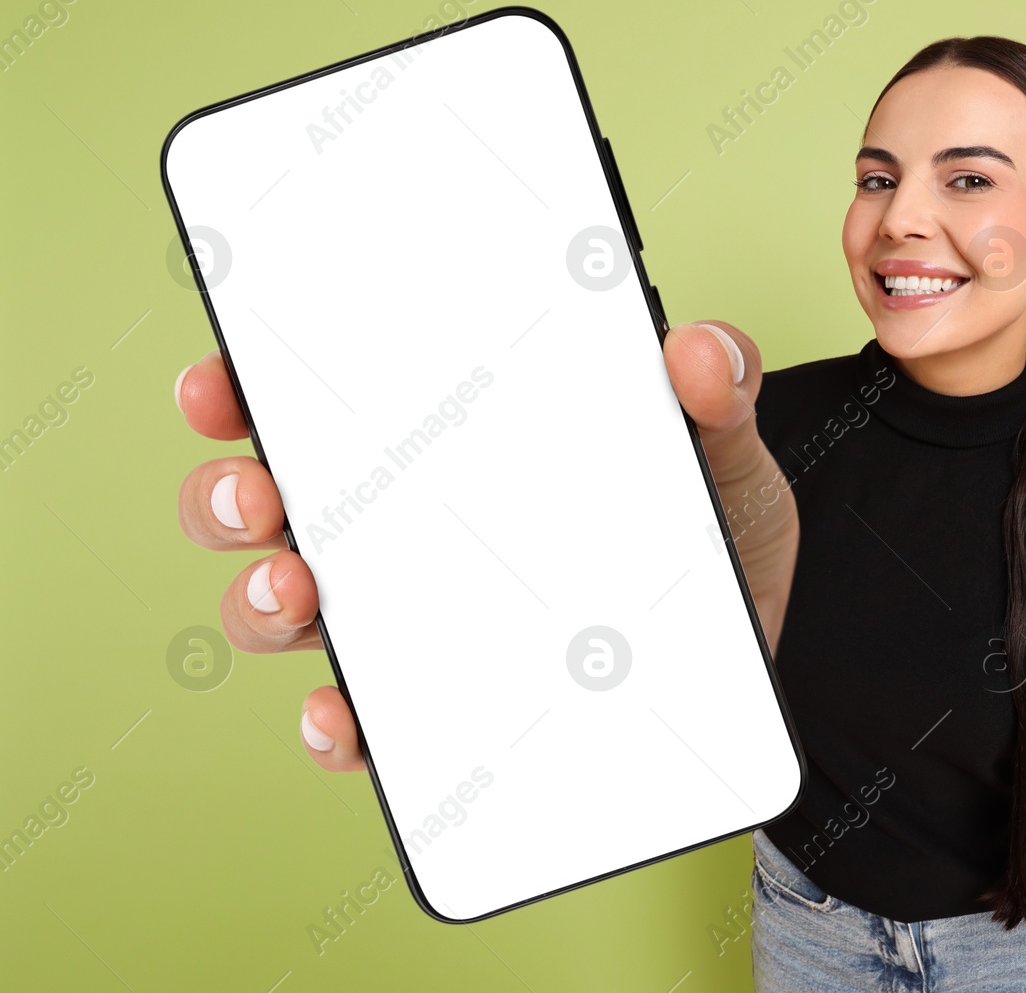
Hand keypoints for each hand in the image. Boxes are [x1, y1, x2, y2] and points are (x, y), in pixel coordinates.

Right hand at [175, 320, 796, 773]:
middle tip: (255, 492)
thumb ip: (717, 391)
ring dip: (263, 603)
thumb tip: (697, 350)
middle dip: (231, 496)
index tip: (222, 380)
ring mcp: (418, 623)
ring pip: (292, 611)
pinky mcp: (448, 710)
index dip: (252, 389)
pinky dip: (339, 725)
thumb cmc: (712, 534)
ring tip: (296, 593)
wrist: (753, 651)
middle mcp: (410, 530)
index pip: (329, 404)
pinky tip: (347, 717)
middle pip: (275, 507)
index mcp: (454, 444)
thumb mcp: (721, 452)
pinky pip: (364, 726)